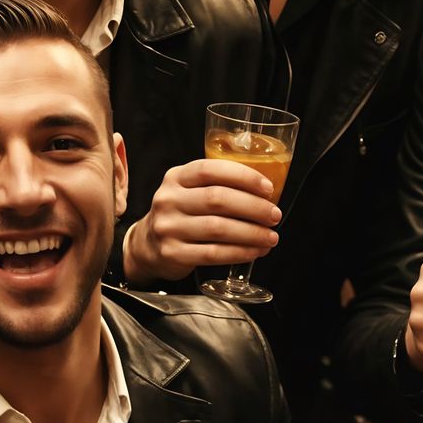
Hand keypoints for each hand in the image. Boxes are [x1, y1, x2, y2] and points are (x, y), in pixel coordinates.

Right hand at [123, 160, 279, 283]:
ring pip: (218, 228)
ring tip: (271, 237)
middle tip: (274, 215)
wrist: (148, 244)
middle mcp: (168, 200)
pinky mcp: (172, 253)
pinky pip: (213, 253)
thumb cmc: (181, 213)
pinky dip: (239, 252)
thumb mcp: (189, 190)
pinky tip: (255, 251)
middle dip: (253, 207)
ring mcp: (168, 227)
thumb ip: (217, 184)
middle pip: (218, 199)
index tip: (268, 188)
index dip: (243, 177)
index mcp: (176, 177)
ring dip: (251, 233)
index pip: (211, 169)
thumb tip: (265, 193)